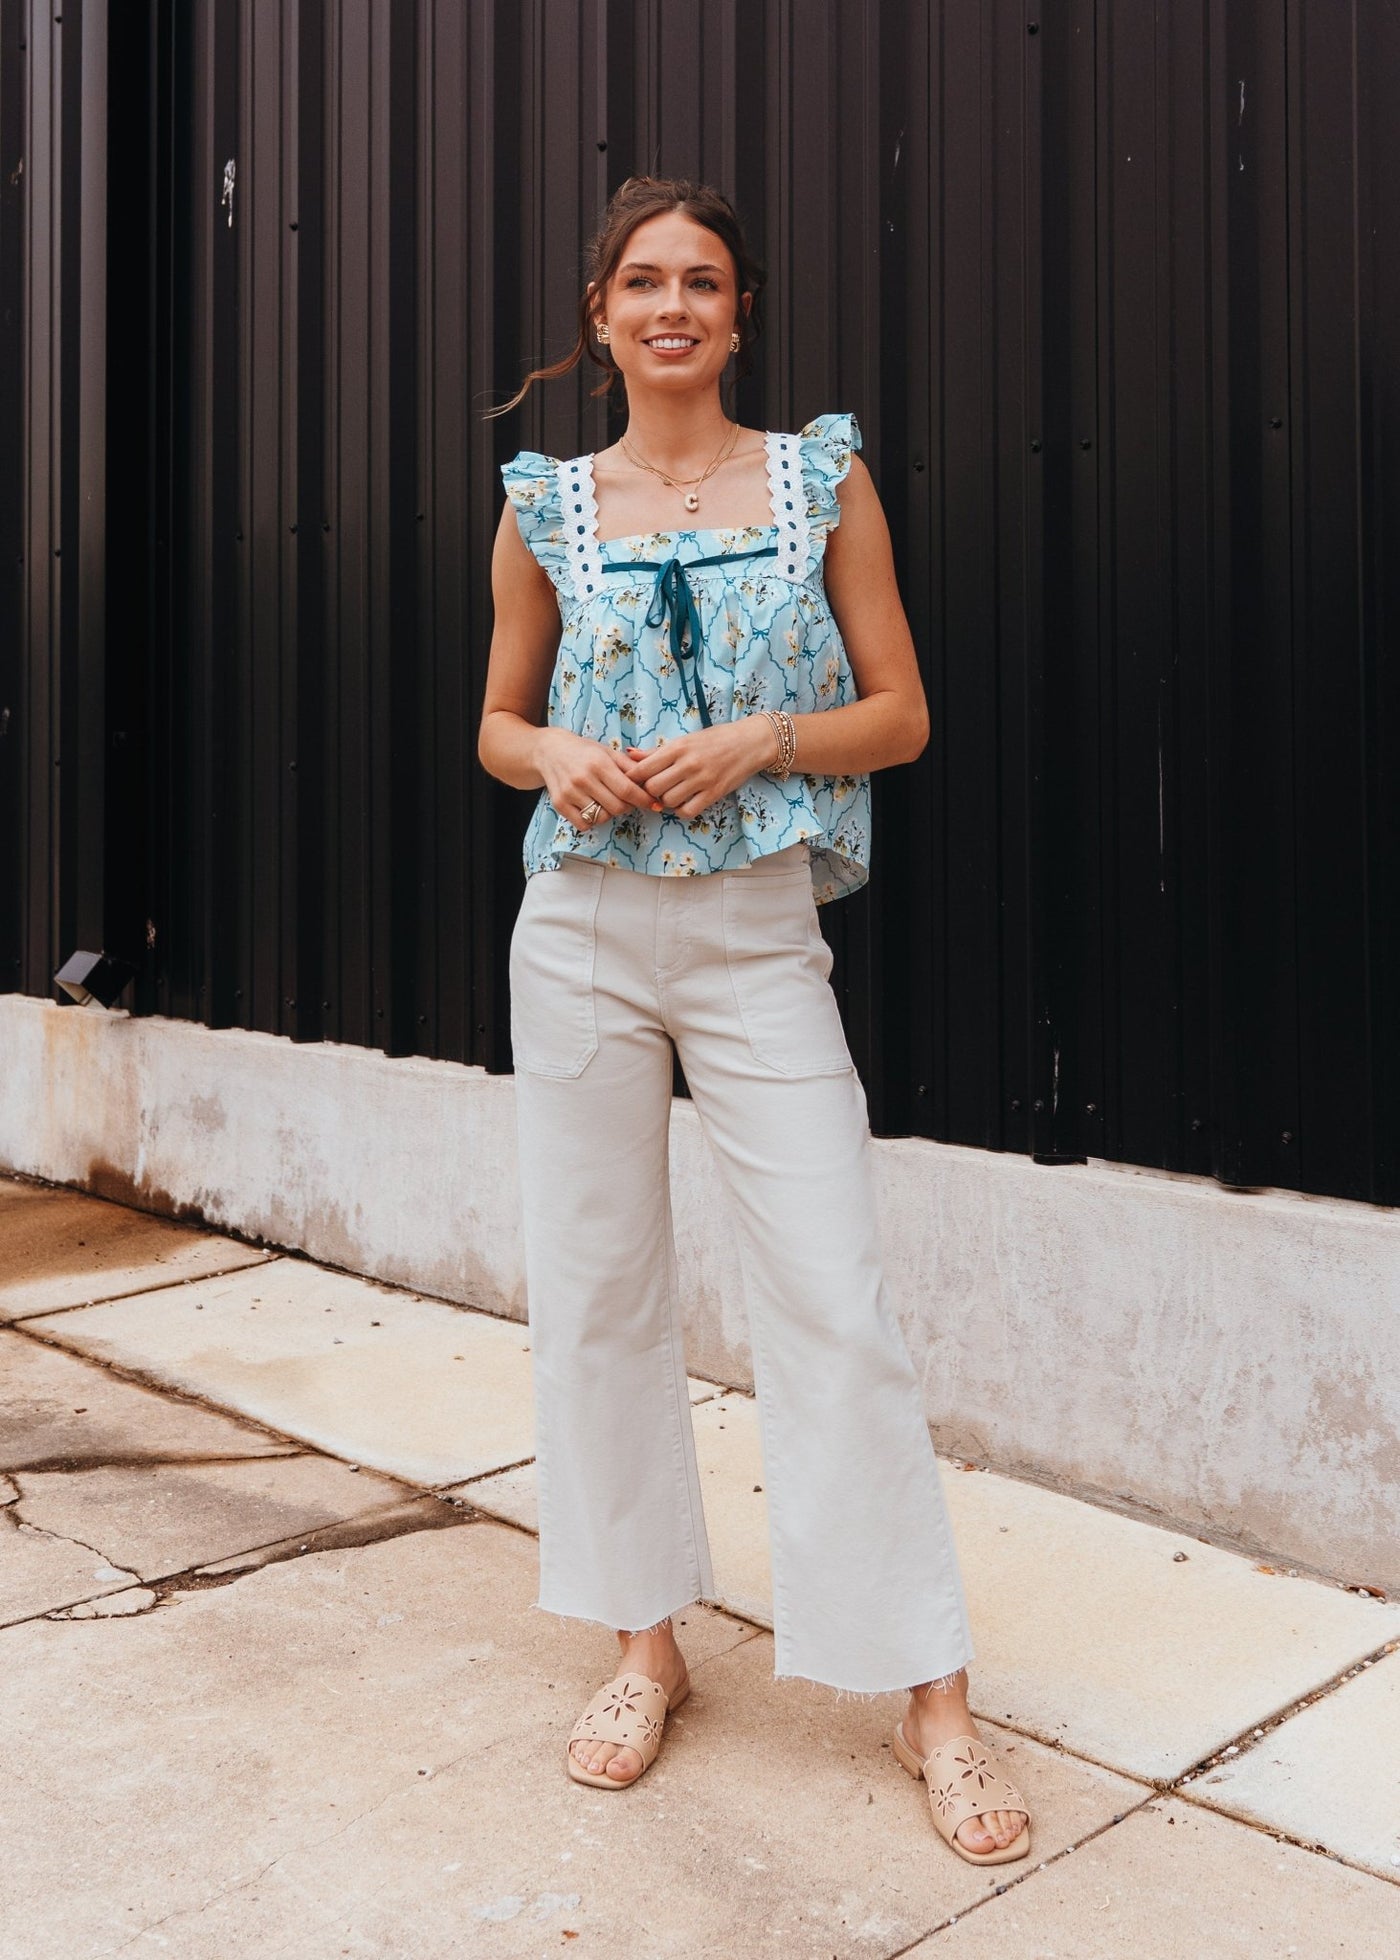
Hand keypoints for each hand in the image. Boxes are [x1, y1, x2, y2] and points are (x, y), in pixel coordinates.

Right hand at [533, 728, 660, 827]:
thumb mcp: (608, 752)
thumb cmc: (584, 752)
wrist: (549, 751)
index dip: (645, 800)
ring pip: (602, 818)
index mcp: (599, 763)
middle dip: (628, 806)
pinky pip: (584, 824)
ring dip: (609, 813)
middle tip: (626, 799)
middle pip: (617, 807)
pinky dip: (592, 820)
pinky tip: (592, 807)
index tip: (655, 804)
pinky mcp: (560, 804)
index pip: (628, 790)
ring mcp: (570, 793)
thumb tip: (654, 780)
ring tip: (606, 800)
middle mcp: (583, 778)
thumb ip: (630, 766)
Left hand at [621, 718, 777, 819]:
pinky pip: (688, 811)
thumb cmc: (715, 739)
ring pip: (668, 801)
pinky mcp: (714, 793)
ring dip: (666, 801)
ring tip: (672, 793)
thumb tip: (629, 755)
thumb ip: (656, 751)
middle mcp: (688, 763)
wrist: (750, 743)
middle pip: (653, 787)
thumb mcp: (684, 740)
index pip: (643, 769)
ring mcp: (702, 780)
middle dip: (650, 791)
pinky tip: (685, 802)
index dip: (634, 778)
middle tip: (655, 789)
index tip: (636, 780)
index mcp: (678, 747)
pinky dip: (681, 810)